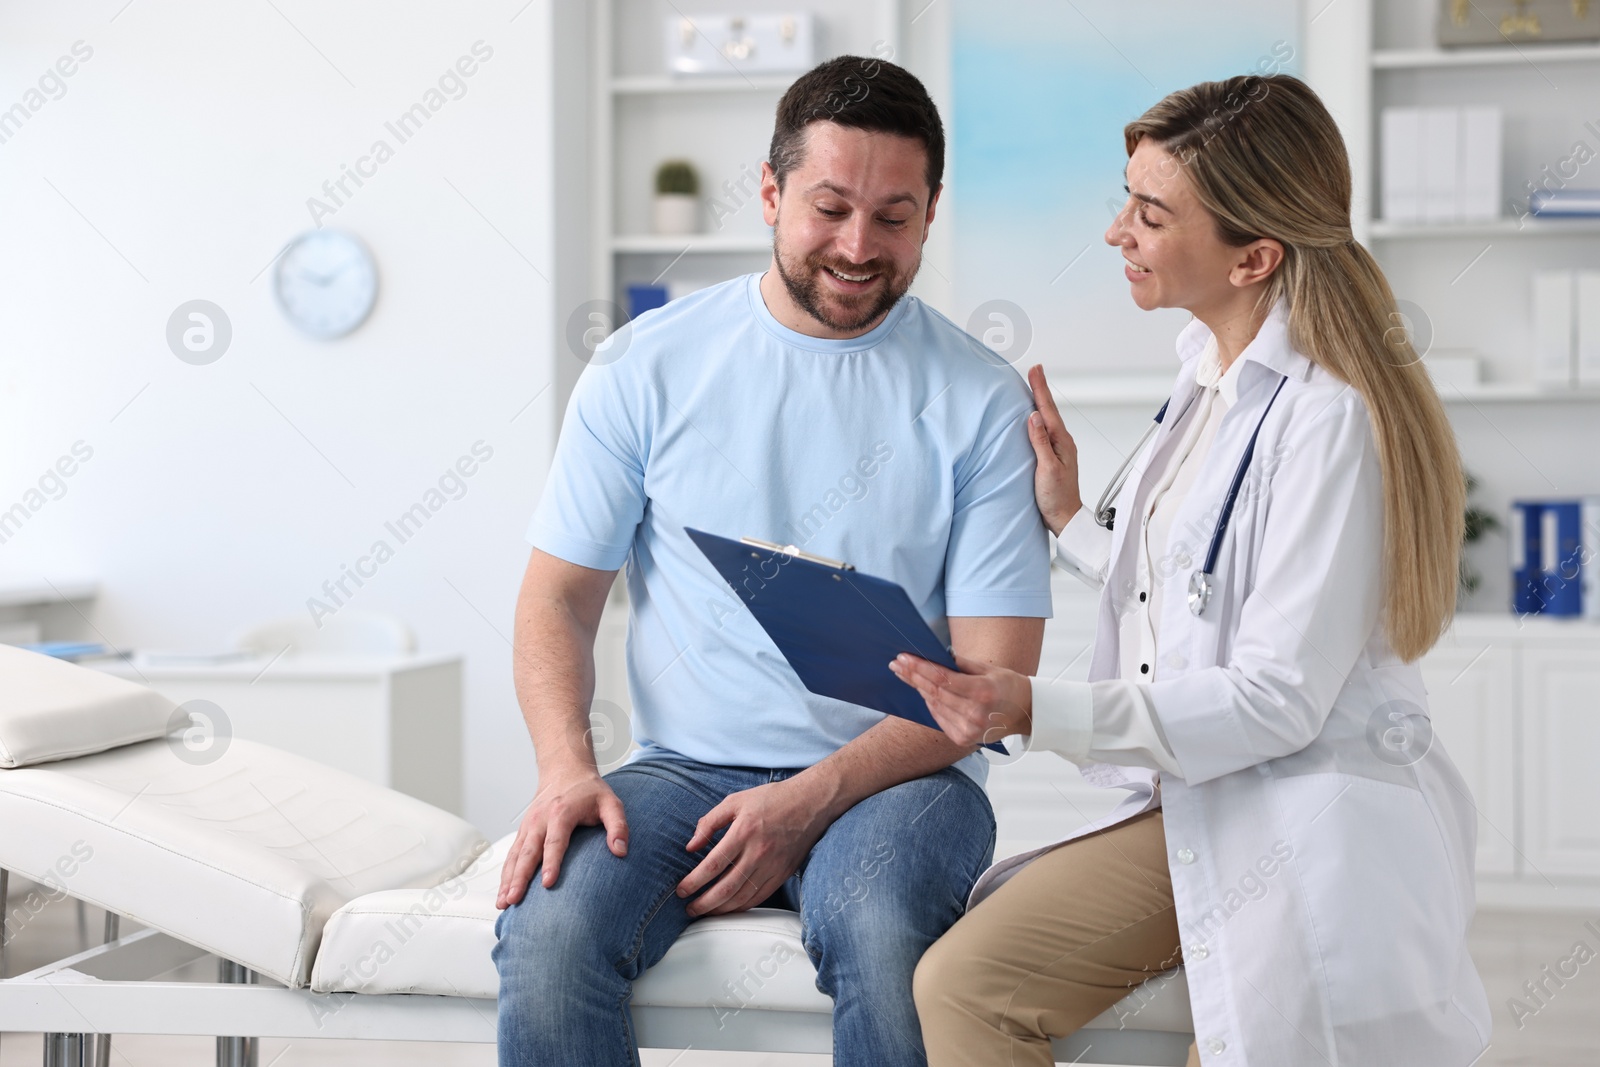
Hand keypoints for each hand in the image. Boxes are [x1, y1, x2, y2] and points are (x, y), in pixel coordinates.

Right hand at [497, 771, 628, 907]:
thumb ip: (618, 825)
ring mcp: (528, 826)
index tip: (547, 883)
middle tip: (513, 899)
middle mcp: (540, 820)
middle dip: (519, 877)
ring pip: (515, 856)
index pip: (555, 841)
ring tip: (503, 903)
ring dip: (507, 880)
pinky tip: (503, 893)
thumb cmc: (589, 791)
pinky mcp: (523, 832)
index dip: (551, 863)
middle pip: (528, 852)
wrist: (565, 771)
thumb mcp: (610, 802)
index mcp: (561, 812)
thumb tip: (620, 850)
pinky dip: (505, 874)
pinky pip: (511, 855)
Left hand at [676, 777, 831, 917]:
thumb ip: (710, 822)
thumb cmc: (772, 799)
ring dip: (720, 909)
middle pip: (726, 888)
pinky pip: (760, 897)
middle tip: (689, 908)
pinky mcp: (783, 873)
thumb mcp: (735, 801)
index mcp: (744, 832)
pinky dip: (742, 907)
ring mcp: (773, 866)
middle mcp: (758, 852)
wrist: (811, 802)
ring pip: (742, 897)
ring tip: (705, 911)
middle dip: (704, 903)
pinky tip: (729, 908)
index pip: (713, 864)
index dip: (694, 881)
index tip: (681, 890)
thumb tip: (691, 845)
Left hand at [889, 652, 1032, 747]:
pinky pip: (938, 717)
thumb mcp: (989, 668)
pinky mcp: (963, 739)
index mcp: (983, 693)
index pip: (942, 679)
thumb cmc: (1007, 686)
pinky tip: (922, 690)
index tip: (904, 657)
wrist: (1025, 713)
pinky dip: (929, 703)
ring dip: (917, 688)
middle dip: (912, 676)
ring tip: (904, 673)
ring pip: (934, 705)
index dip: (920, 668)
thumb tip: (935, 655)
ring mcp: (969, 730)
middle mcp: (975, 714)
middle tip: (897, 663)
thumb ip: (962, 663)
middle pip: (934, 692)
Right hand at [1027, 364, 1082, 535]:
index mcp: (1061, 442)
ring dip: (1039, 402)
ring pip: (1047, 419)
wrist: (1064, 518)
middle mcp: (1062, 442)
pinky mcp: (1051, 456)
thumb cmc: (1056, 498)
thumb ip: (1040, 442)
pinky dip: (1038, 419)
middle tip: (1035, 370)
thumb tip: (1034, 417)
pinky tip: (1033, 418)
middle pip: (1049, 410)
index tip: (1036, 370)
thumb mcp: (1047, 469)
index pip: (1048, 410)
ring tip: (1033, 388)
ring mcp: (1057, 449)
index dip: (1040, 389)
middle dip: (1040, 389)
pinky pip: (1044, 431)